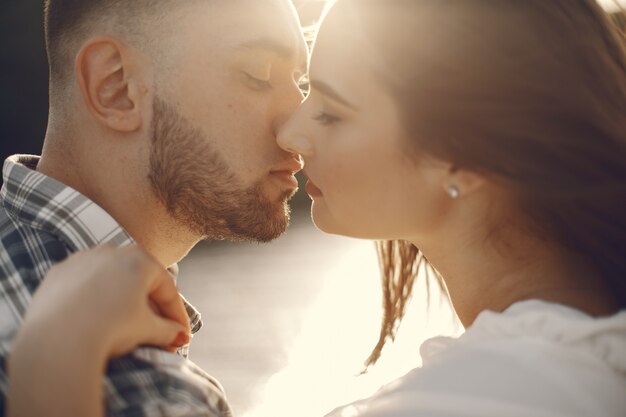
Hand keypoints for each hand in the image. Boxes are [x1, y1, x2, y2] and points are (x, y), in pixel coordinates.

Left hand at [8, 244, 190, 416]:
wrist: (57, 340)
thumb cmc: (110, 328)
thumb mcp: (148, 330)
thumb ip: (168, 330)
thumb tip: (178, 335)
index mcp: (140, 259)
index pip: (168, 289)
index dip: (177, 315)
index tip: (181, 335)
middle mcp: (112, 251)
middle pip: (140, 282)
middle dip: (151, 308)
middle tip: (158, 334)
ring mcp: (82, 259)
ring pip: (111, 280)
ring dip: (122, 300)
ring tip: (125, 326)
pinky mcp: (58, 273)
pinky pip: (84, 285)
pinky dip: (93, 299)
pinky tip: (94, 318)